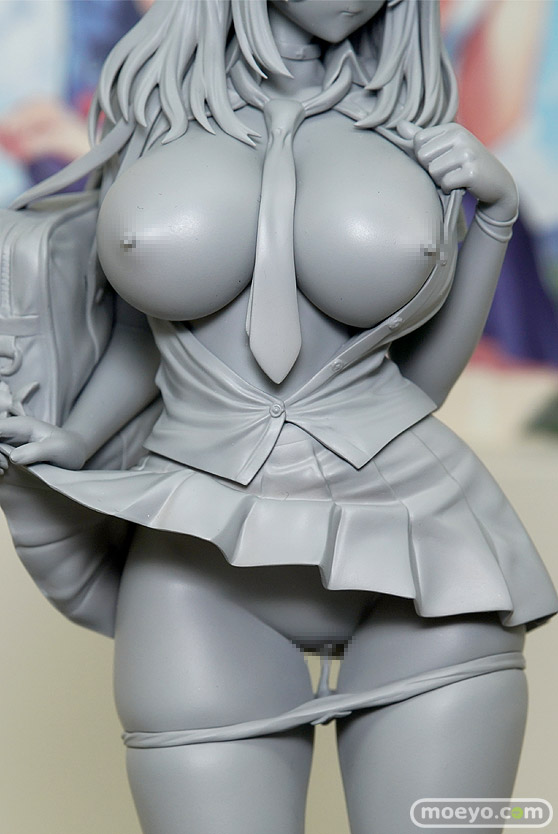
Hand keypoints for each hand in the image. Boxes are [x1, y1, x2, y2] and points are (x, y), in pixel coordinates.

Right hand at [0, 417, 87, 470]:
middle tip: (4, 468)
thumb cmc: (69, 448)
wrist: (76, 451)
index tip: (4, 462)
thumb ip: (37, 451)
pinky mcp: (9, 450)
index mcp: (20, 425)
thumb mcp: (58, 449)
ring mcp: (9, 440)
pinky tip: (3, 472)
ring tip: (4, 471)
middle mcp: (11, 430)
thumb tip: (13, 458)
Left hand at [398, 121, 518, 220]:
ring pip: (433, 171)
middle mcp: (461, 136)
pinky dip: (449, 189)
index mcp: (453, 128)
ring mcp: (468, 153)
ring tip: (457, 177)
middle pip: (423, 156)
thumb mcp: (445, 149)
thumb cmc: (465, 168)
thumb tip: (400, 125)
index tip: (442, 160)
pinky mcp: (472, 171)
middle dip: (432, 169)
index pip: (418, 141)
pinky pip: (445, 183)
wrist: (497, 185)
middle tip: (450, 171)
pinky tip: (462, 185)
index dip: (425, 157)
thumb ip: (423, 139)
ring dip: (441, 180)